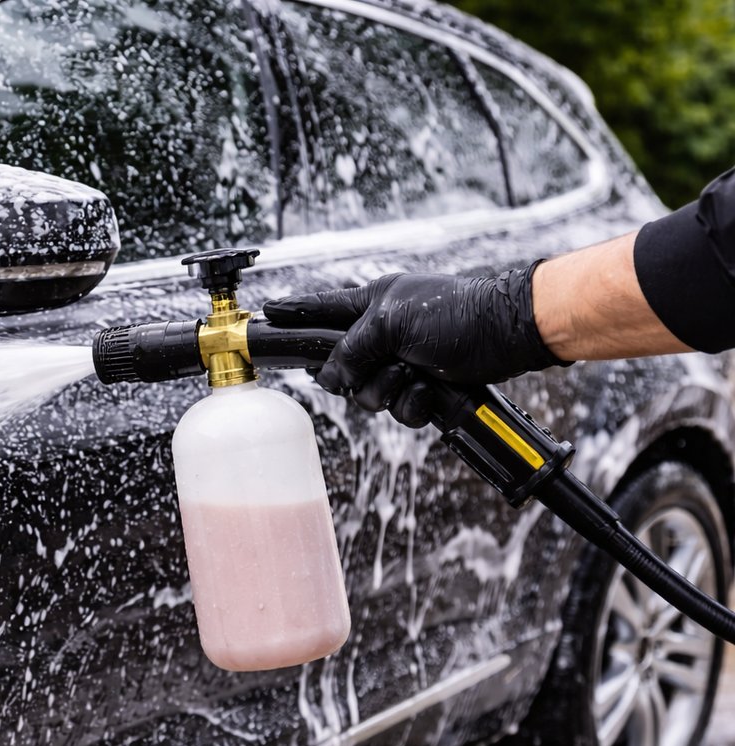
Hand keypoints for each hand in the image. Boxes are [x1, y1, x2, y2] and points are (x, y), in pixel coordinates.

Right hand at [263, 263, 565, 425]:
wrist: (509, 334)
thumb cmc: (457, 312)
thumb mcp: (393, 323)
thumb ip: (352, 349)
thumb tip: (330, 377)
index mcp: (371, 304)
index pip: (321, 310)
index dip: (295, 314)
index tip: (268, 313)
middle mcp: (384, 333)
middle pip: (344, 369)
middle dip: (364, 376)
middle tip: (387, 366)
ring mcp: (404, 361)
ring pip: (371, 395)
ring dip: (394, 392)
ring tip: (418, 375)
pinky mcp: (426, 385)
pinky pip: (401, 410)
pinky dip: (417, 405)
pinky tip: (432, 390)